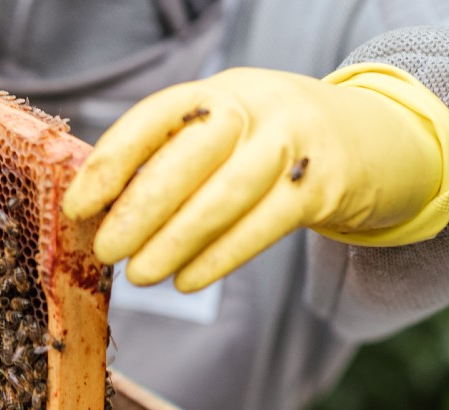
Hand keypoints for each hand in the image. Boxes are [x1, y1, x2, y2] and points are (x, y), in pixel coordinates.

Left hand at [62, 64, 448, 291]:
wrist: (370, 139)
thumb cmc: (266, 145)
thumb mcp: (224, 133)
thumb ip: (171, 160)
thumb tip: (100, 212)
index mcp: (218, 92)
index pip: (155, 119)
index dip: (112, 162)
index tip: (78, 205)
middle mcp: (256, 106)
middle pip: (191, 155)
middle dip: (141, 207)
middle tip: (107, 249)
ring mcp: (294, 142)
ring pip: (227, 194)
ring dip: (176, 239)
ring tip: (139, 274)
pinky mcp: (323, 184)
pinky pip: (265, 224)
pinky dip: (221, 256)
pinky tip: (187, 280)